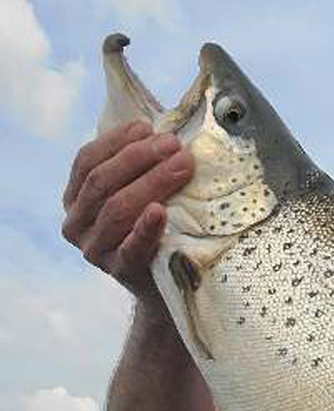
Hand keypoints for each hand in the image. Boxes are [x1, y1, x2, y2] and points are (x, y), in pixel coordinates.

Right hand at [62, 121, 194, 296]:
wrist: (164, 283)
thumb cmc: (154, 230)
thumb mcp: (139, 195)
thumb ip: (139, 168)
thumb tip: (165, 128)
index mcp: (74, 199)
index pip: (87, 161)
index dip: (116, 141)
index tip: (147, 127)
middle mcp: (76, 224)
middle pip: (103, 182)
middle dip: (139, 158)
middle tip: (174, 145)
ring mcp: (95, 249)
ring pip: (117, 209)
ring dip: (152, 181)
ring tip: (182, 165)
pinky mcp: (120, 271)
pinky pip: (131, 247)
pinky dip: (145, 228)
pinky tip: (159, 211)